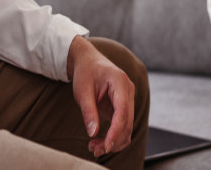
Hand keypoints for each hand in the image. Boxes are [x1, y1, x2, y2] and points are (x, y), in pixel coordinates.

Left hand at [67, 35, 135, 156]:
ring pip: (127, 126)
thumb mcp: (82, 91)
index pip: (123, 111)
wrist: (88, 60)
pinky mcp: (124, 105)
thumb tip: (93, 133)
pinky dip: (114, 135)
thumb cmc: (85, 72)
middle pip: (127, 122)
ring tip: (95, 147)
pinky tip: (100, 141)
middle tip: (93, 149)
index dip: (116, 131)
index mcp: (119, 82)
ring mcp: (128, 98)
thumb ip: (89, 112)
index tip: (106, 146)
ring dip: (114, 141)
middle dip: (113, 140)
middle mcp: (128, 90)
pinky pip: (123, 124)